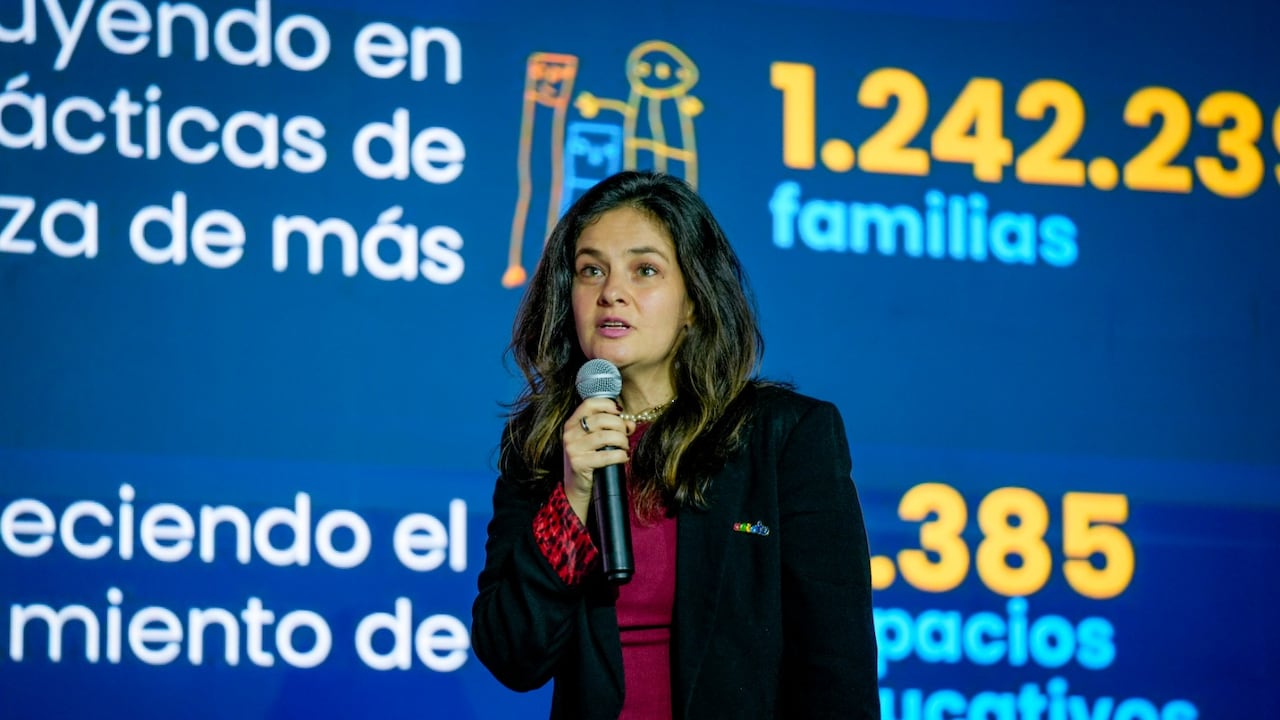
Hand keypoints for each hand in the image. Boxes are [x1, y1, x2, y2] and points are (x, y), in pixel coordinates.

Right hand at [562, 398, 633, 521]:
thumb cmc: (589, 460)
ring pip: (606, 436)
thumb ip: (611, 427)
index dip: (608, 404)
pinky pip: (607, 455)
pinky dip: (620, 456)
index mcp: (572, 423)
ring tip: (624, 447)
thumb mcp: (596, 441)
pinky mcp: (579, 463)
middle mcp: (570, 434)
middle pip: (602, 419)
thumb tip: (630, 423)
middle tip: (626, 435)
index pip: (590, 403)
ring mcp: (573, 449)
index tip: (620, 412)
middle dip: (620, 425)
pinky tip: (623, 458)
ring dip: (622, 441)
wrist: (576, 487)